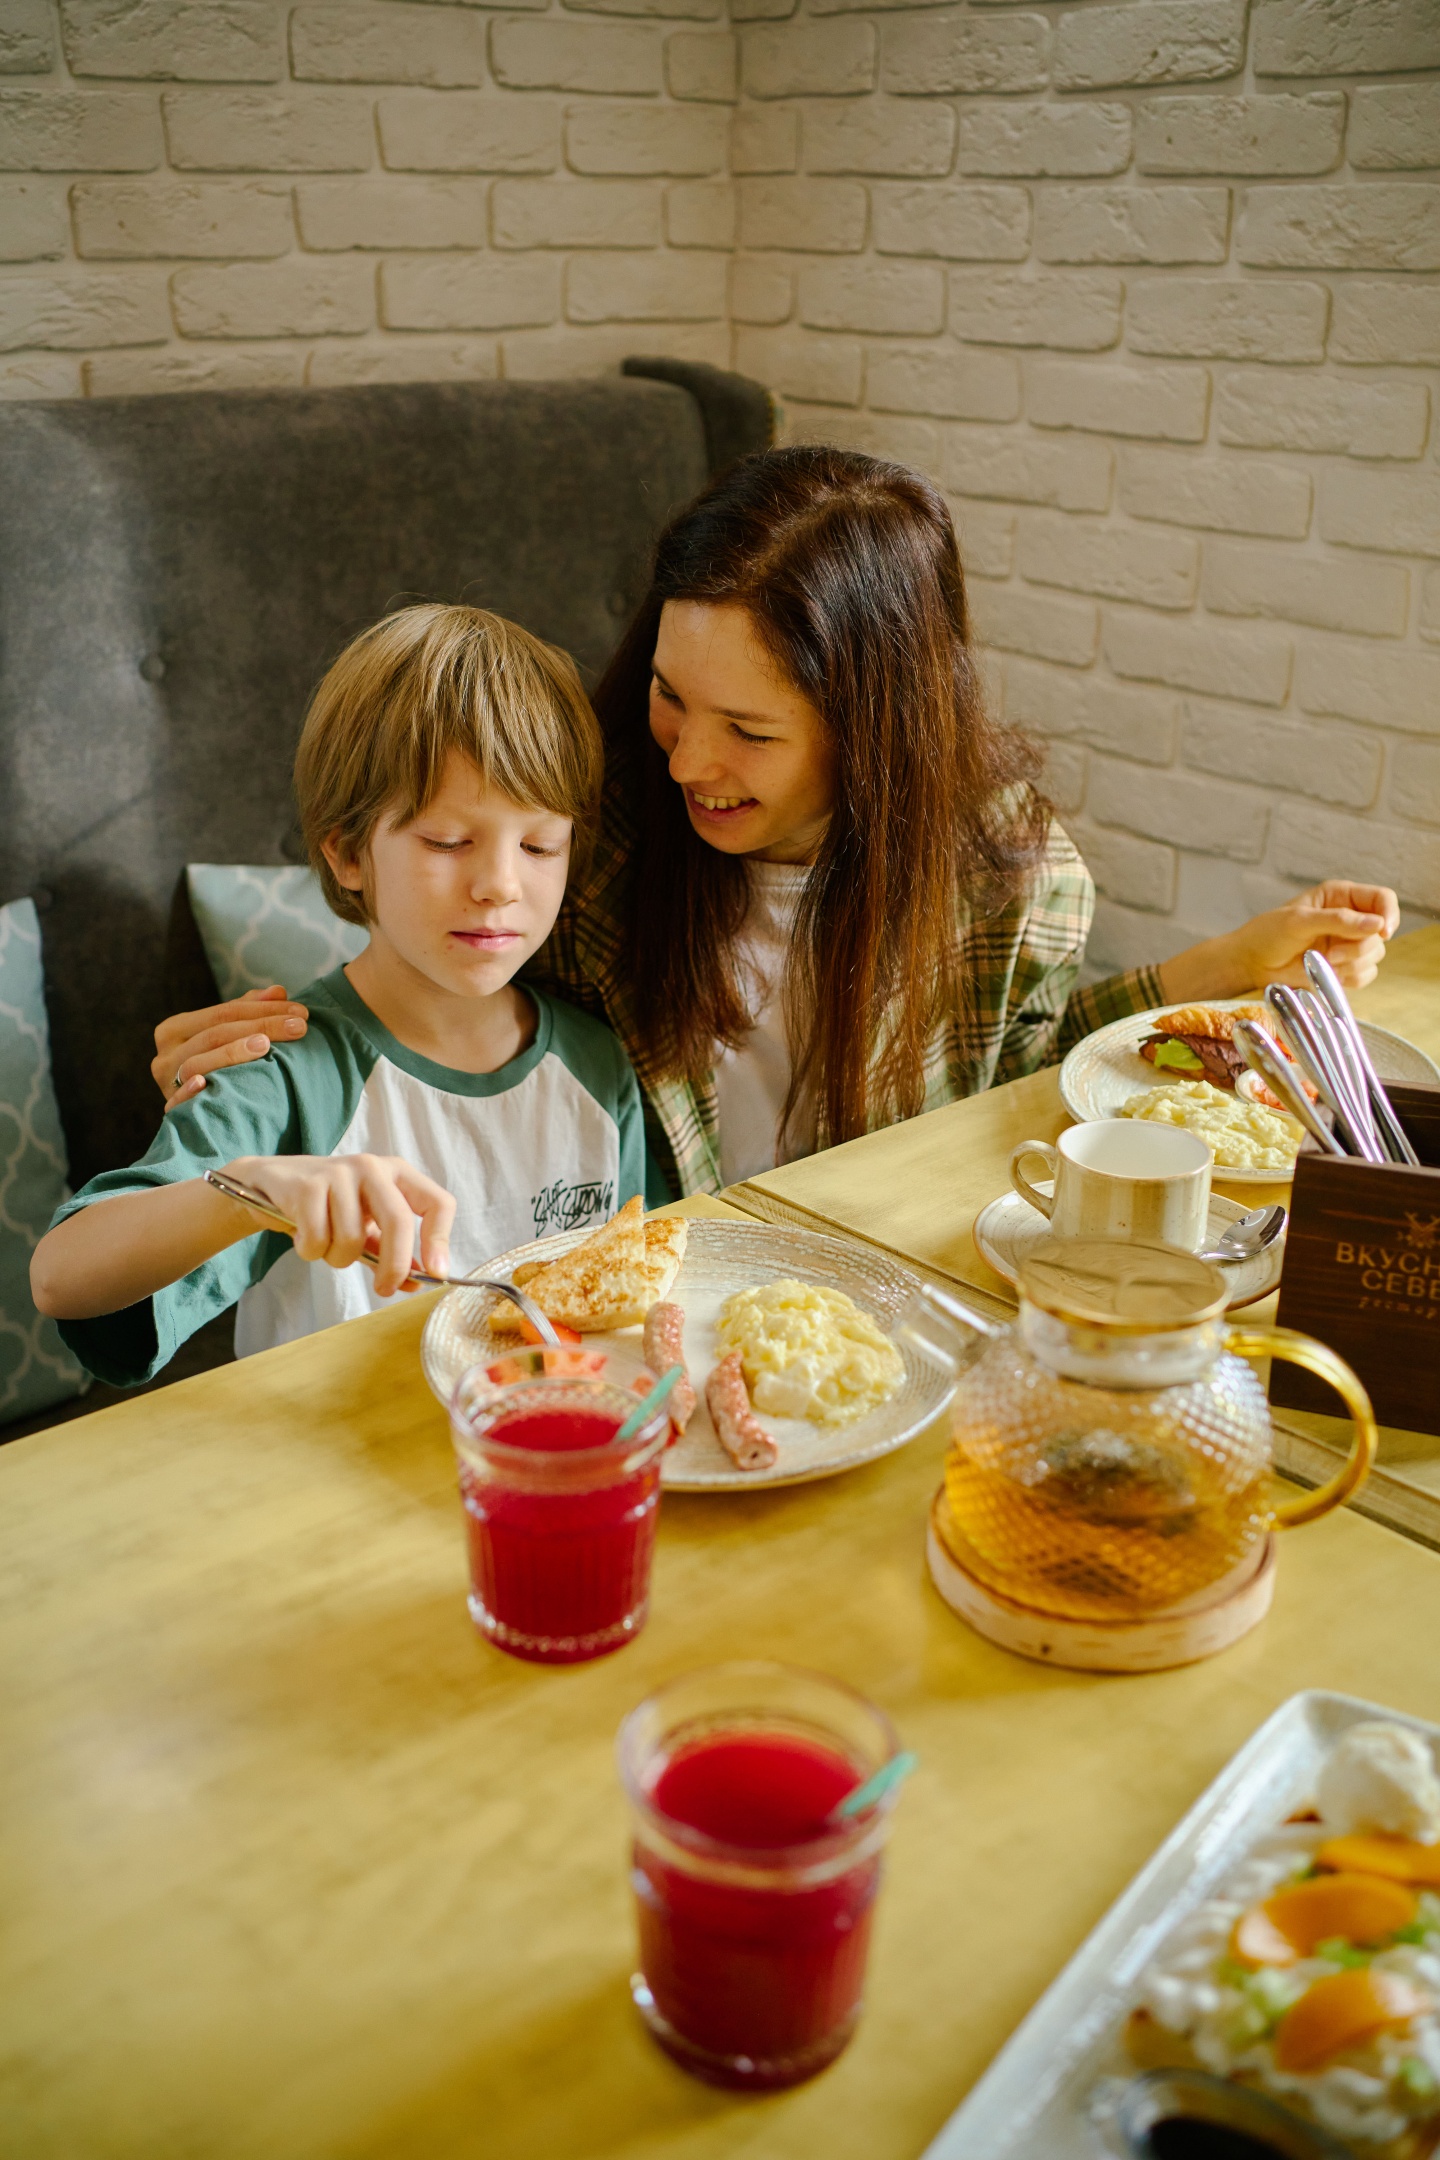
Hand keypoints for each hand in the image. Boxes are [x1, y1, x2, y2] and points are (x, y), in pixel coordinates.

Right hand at [153, 985, 307, 1109]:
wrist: (204, 1120)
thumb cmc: (220, 1068)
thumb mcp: (229, 1036)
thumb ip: (249, 1012)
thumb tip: (278, 991)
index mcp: (175, 1029)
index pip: (223, 1012)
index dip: (262, 1009)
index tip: (300, 1012)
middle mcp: (166, 1055)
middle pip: (215, 1034)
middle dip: (261, 1026)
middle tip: (299, 1027)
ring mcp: (167, 1084)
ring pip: (198, 1063)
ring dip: (232, 1052)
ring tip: (266, 1045)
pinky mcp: (172, 1111)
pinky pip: (177, 1101)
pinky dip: (190, 1091)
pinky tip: (207, 1083)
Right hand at [228, 1153, 454, 1296]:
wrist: (272, 1185)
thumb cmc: (328, 1207)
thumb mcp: (366, 1227)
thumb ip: (391, 1252)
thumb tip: (418, 1281)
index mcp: (398, 1175)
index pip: (437, 1201)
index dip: (440, 1239)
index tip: (436, 1274)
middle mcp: (373, 1167)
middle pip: (398, 1221)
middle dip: (393, 1265)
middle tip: (384, 1289)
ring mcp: (340, 1172)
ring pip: (351, 1238)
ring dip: (337, 1258)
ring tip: (325, 1245)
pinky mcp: (308, 1185)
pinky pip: (318, 1238)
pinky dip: (311, 1250)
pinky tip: (304, 1237)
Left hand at [1160, 881, 1399, 1003]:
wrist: (1251, 962)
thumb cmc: (1268, 934)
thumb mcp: (1300, 921)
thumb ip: (1338, 921)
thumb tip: (1377, 924)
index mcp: (1341, 896)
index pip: (1383, 899)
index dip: (1389, 914)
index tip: (1382, 932)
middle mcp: (1350, 918)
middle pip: (1381, 934)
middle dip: (1359, 948)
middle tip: (1331, 955)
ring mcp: (1348, 944)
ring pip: (1374, 956)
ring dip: (1351, 965)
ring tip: (1321, 963)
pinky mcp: (1344, 966)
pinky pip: (1365, 975)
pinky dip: (1349, 979)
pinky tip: (1326, 974)